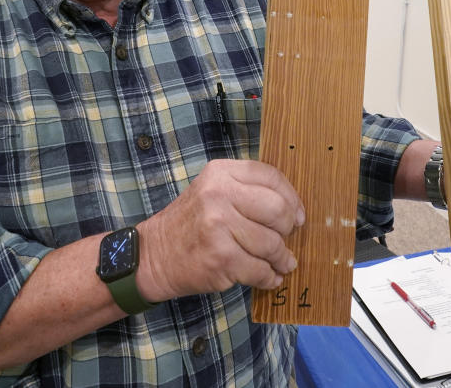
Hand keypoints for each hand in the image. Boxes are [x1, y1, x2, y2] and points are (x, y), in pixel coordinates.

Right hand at [136, 159, 305, 300]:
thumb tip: (295, 209)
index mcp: (220, 173)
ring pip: (272, 244)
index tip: (298, 215)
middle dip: (288, 229)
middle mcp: (218, 194)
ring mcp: (219, 226)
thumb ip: (248, 191)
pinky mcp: (221, 258)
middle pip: (278, 209)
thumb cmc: (191, 223)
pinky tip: (267, 277)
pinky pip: (261, 270)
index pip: (270, 177)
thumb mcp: (213, 191)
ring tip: (280, 263)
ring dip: (281, 259)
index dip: (291, 198)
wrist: (153, 255)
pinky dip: (269, 277)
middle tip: (285, 239)